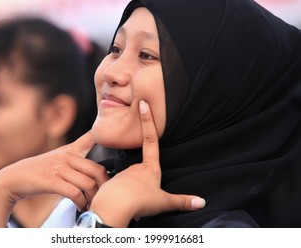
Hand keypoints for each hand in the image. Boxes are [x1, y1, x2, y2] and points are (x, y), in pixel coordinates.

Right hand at [0, 131, 108, 226]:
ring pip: (88, 184)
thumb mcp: (59, 158)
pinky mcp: (51, 181)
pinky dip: (81, 203)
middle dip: (105, 186)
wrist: (14, 177)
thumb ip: (77, 159)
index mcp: (71, 150)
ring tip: (92, 205)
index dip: (105, 137)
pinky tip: (81, 206)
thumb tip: (98, 169)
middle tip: (104, 196)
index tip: (120, 141)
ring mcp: (59, 168)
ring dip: (93, 198)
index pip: (91, 137)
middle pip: (98, 170)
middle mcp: (67, 156)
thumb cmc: (41, 170)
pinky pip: (74, 193)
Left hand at [89, 100, 205, 226]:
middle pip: (142, 171)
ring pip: (130, 183)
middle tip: (145, 199)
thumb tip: (201, 202)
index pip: (151, 140)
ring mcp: (122, 175)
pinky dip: (123, 198)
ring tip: (135, 205)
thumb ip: (181, 201)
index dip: (148, 121)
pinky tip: (124, 206)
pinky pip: (119, 190)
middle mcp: (135, 168)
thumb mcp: (164, 202)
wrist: (114, 206)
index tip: (143, 104)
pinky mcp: (110, 184)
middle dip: (144, 184)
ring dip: (134, 193)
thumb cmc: (140, 201)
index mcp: (149, 168)